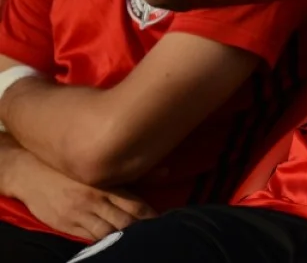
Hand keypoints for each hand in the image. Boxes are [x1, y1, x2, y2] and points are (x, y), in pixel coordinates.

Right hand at [11, 151, 155, 240]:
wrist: (32, 174)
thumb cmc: (72, 170)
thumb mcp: (102, 170)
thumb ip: (135, 175)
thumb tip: (167, 173)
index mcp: (106, 185)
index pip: (135, 205)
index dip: (150, 217)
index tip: (162, 222)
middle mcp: (95, 201)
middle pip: (124, 222)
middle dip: (139, 230)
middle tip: (152, 235)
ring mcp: (79, 215)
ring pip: (108, 233)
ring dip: (123, 239)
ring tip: (135, 242)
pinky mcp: (66, 226)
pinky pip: (88, 240)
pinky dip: (102, 243)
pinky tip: (113, 244)